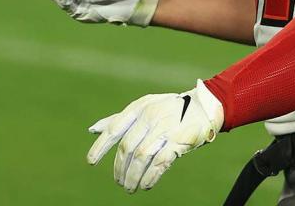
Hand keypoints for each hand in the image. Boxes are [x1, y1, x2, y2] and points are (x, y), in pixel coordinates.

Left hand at [86, 80, 223, 191]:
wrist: (203, 107)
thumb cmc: (169, 108)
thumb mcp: (144, 107)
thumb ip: (119, 119)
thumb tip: (92, 130)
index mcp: (139, 107)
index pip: (114, 128)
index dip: (101, 146)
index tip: (91, 161)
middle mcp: (151, 116)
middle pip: (128, 147)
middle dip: (120, 168)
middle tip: (119, 182)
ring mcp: (165, 128)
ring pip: (142, 157)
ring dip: (133, 176)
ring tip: (130, 187)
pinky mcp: (179, 140)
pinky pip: (160, 162)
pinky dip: (150, 176)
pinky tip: (146, 184)